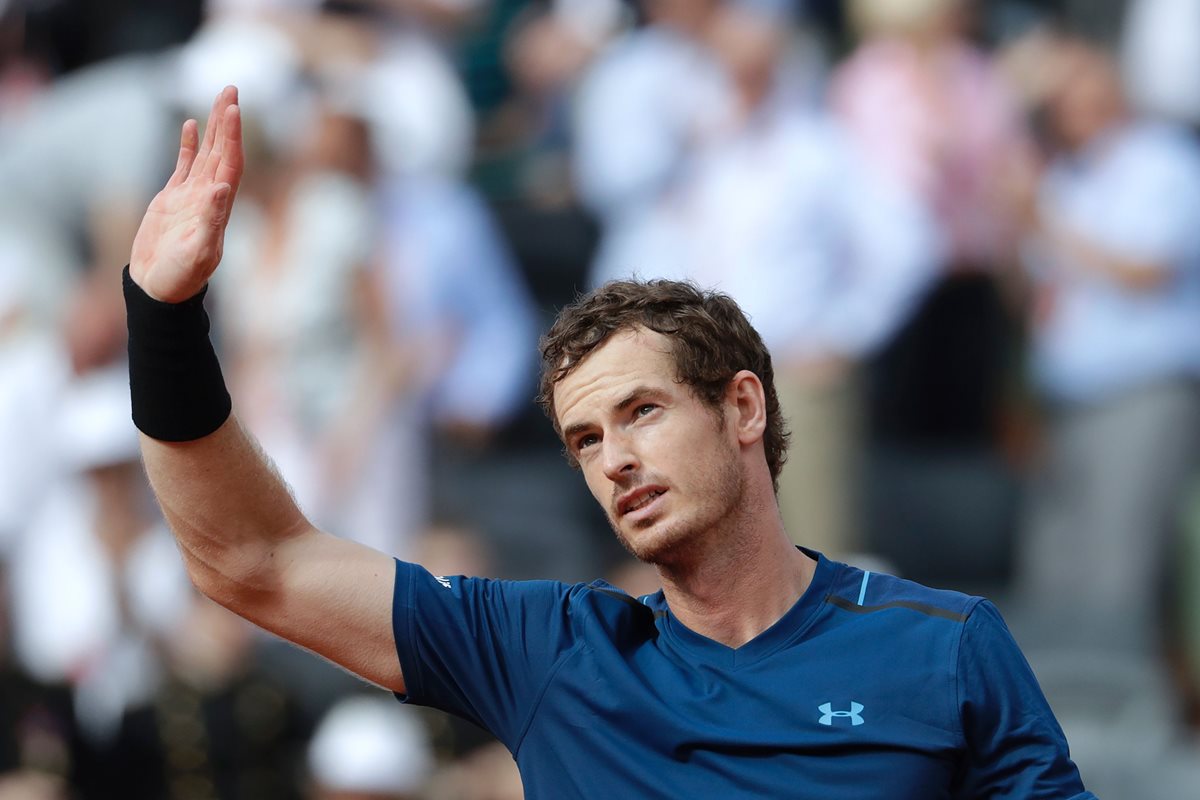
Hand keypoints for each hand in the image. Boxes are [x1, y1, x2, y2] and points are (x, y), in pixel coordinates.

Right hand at [129, 86, 243, 302]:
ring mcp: (192, 198)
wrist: (159, 291)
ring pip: (207, 154)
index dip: (233, 137)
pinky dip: (190, 145)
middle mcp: (210, 199)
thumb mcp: (197, 252)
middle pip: (223, 152)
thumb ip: (210, 221)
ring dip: (214, 127)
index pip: (230, 164)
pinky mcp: (173, 201)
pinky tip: (193, 124)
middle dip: (227, 121)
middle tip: (232, 89)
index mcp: (218, 208)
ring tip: (220, 98)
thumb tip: (222, 189)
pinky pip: (185, 165)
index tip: (234, 110)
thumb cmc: (179, 278)